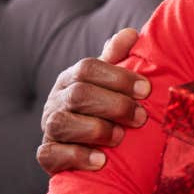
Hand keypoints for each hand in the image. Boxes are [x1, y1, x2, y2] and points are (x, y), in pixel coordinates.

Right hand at [36, 28, 150, 173]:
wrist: (86, 144)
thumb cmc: (105, 106)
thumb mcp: (111, 81)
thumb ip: (119, 58)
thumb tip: (130, 34)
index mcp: (72, 78)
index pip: (88, 68)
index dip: (118, 77)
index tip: (146, 89)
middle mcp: (56, 100)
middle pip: (79, 95)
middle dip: (115, 106)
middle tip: (141, 117)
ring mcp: (49, 127)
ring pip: (63, 123)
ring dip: (98, 130)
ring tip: (121, 137)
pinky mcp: (47, 154)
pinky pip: (52, 155)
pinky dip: (78, 157)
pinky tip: (101, 160)